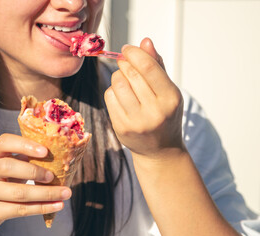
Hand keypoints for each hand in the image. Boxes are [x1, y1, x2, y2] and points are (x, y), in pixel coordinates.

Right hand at [0, 133, 71, 232]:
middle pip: (8, 167)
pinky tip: (57, 205)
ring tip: (65, 192)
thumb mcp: (5, 166)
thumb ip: (24, 159)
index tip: (45, 151)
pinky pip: (20, 210)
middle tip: (53, 176)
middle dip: (35, 171)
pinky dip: (42, 207)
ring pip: (18, 193)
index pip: (4, 142)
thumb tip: (57, 156)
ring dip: (46, 193)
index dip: (25, 145)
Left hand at [104, 38, 184, 157]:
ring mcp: (136, 121)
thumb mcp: (168, 91)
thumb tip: (145, 41)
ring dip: (118, 77)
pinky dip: (113, 91)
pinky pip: (109, 97)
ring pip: (117, 84)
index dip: (134, 53)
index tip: (127, 49)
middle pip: (130, 74)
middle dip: (125, 64)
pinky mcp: (121, 128)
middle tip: (126, 63)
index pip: (148, 67)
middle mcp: (154, 111)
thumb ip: (157, 65)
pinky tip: (122, 97)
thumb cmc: (165, 115)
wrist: (159, 150)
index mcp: (171, 99)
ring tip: (126, 82)